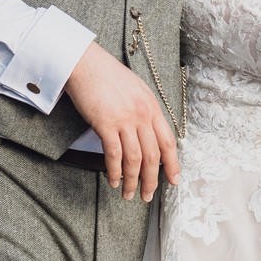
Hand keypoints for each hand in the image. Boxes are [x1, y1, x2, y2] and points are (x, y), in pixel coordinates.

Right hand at [62, 42, 180, 200]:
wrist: (87, 64)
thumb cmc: (108, 76)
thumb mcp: (137, 91)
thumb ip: (144, 112)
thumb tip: (148, 133)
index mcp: (152, 107)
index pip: (168, 141)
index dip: (173, 164)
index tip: (174, 180)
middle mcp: (143, 114)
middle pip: (153, 155)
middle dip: (152, 180)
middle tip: (148, 196)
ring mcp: (125, 119)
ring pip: (135, 159)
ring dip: (133, 181)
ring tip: (129, 194)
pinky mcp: (106, 123)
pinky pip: (114, 154)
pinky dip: (114, 171)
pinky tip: (114, 181)